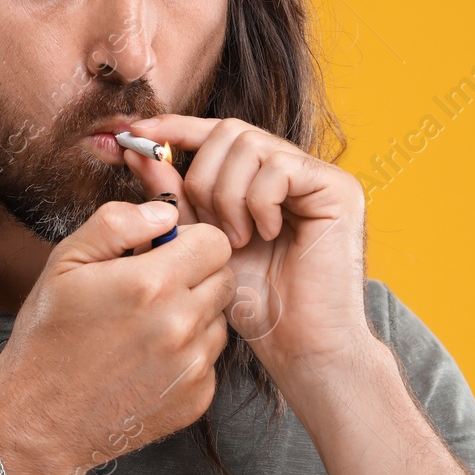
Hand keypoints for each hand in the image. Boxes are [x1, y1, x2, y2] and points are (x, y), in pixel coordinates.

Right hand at [0, 200, 234, 474]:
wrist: (39, 420)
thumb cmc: (47, 337)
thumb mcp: (65, 263)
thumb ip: (117, 224)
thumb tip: (165, 213)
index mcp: (150, 284)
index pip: (215, 242)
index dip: (190, 241)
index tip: (164, 252)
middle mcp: (180, 324)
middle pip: (224, 278)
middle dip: (196, 275)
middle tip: (154, 289)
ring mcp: (192, 366)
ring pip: (220, 320)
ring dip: (194, 316)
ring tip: (146, 328)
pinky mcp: (196, 398)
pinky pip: (210, 360)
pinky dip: (188, 355)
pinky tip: (148, 361)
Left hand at [122, 115, 371, 367]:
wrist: (299, 346)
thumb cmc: (254, 302)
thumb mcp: (199, 242)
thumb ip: (175, 197)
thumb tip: (139, 152)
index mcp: (260, 178)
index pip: (216, 132)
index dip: (175, 128)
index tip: (136, 135)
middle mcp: (292, 168)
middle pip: (228, 132)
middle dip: (202, 178)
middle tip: (210, 229)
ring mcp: (317, 175)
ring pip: (249, 145)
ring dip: (228, 196)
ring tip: (238, 239)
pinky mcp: (338, 188)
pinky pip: (279, 168)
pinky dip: (259, 203)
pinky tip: (265, 235)